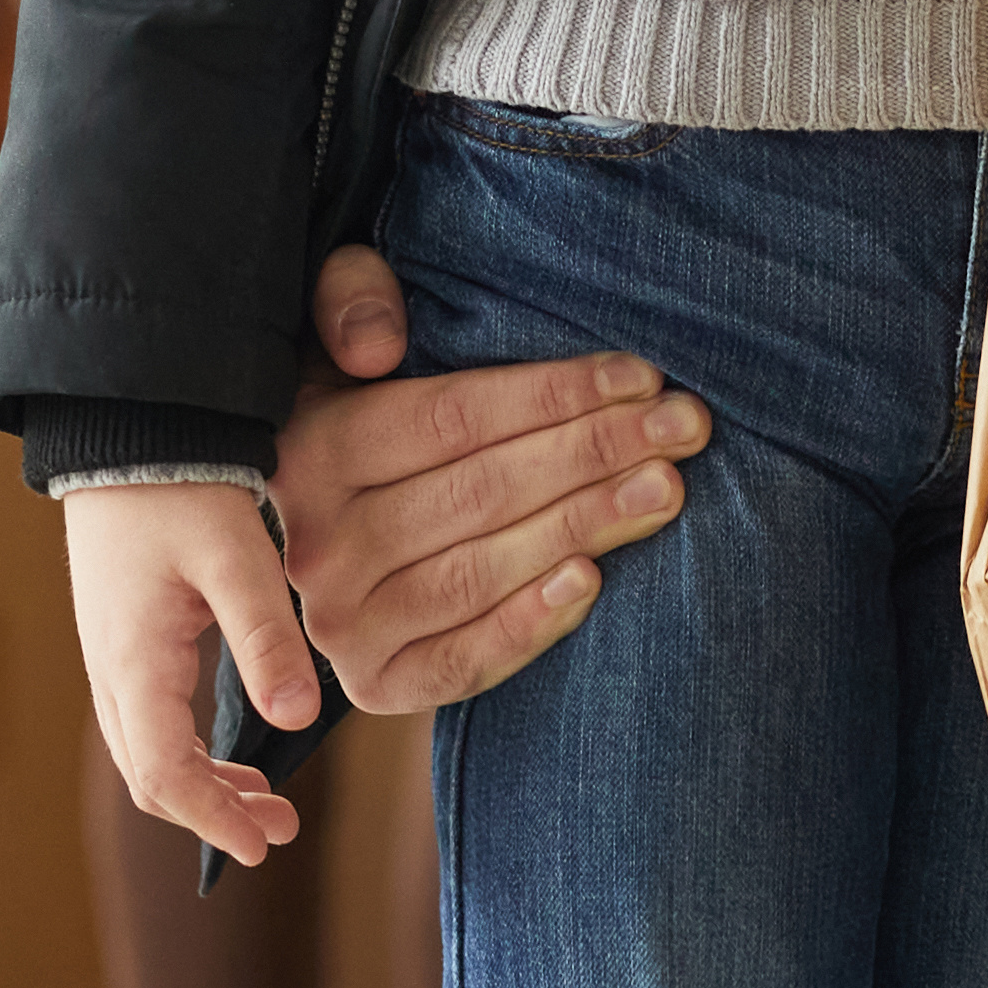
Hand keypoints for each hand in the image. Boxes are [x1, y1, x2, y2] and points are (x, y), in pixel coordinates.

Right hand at [69, 477, 326, 864]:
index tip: (265, 847)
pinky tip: (231, 746)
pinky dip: (186, 750)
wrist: (126, 423)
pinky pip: (144, 717)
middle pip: (148, 775)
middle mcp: (109, 667)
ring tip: (265, 801)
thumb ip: (265, 637)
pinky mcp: (120, 632)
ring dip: (200, 786)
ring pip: (144, 749)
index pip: (164, 774)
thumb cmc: (181, 483)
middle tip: (279, 833)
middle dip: (211, 814)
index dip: (214, 820)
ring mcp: (108, 651)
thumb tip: (295, 722)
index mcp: (134, 661)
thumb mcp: (234, 557)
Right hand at [270, 247, 705, 714]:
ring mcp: (341, 625)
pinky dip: (529, 624)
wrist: (304, 546)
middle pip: (480, 493)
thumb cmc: (348, 420)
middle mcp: (316, 546)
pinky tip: (593, 579)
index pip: (449, 420)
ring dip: (584, 526)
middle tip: (684, 426)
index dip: (551, 394)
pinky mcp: (375, 686)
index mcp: (309, 454)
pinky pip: (463, 661)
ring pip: (480, 573)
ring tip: (665, 488)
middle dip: (594, 452)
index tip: (641, 376)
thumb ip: (349, 301)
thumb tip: (379, 347)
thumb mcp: (331, 343)